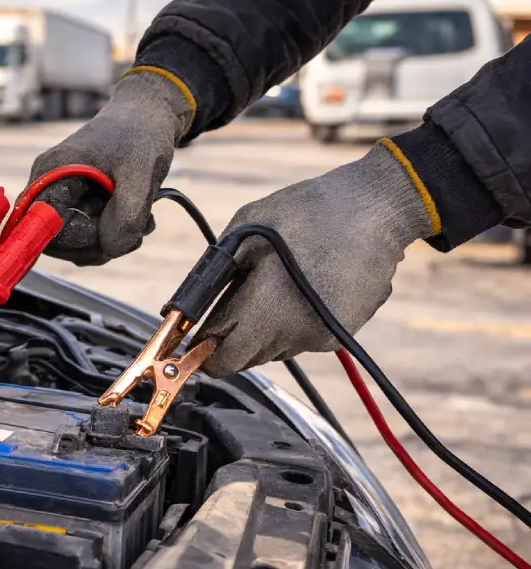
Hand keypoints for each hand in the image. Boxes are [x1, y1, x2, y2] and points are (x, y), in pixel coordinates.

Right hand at [28, 69, 193, 265]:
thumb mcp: (140, 171)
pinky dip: (113, 234)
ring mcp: (61, 194)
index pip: (42, 228)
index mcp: (51, 173)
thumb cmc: (141, 132)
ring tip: (143, 222)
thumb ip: (127, 214)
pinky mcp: (77, 201)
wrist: (148, 113)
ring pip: (74, 242)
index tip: (111, 235)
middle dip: (98, 246)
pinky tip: (138, 218)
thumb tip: (112, 249)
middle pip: (56, 241)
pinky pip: (86, 233)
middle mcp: (48, 184)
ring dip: (111, 242)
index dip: (75, 242)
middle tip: (135, 234)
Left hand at [198, 143, 434, 376]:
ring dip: (262, 330)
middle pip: (247, 358)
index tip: (196, 339)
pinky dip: (291, 324)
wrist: (377, 209)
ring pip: (274, 350)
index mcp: (269, 309)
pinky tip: (300, 289)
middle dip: (231, 339)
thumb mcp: (246, 229)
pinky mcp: (342, 334)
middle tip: (232, 304)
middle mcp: (297, 333)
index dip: (204, 352)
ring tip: (273, 287)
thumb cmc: (309, 212)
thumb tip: (190, 307)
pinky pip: (301, 340)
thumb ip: (215, 273)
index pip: (224, 359)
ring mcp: (323, 338)